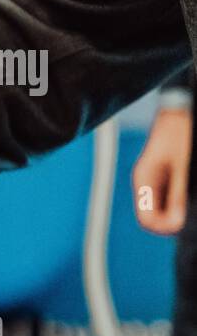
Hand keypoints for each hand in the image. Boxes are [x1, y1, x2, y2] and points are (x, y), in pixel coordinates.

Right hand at [133, 105, 190, 235]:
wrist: (181, 108)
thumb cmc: (182, 132)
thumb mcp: (182, 165)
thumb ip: (177, 194)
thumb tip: (175, 224)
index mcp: (144, 180)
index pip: (147, 219)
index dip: (164, 227)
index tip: (183, 226)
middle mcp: (146, 182)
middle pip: (155, 216)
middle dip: (172, 221)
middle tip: (190, 216)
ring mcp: (155, 179)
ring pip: (163, 208)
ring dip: (177, 211)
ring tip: (190, 204)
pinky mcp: (165, 174)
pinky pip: (169, 197)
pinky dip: (179, 201)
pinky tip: (189, 194)